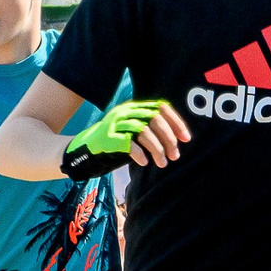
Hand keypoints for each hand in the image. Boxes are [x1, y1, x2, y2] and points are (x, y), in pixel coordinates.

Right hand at [62, 98, 188, 176]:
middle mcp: (125, 112)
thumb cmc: (116, 144)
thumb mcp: (134, 132)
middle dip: (169, 139)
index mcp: (134, 108)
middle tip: (175, 156)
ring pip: (144, 131)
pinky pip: (128, 143)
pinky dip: (140, 153)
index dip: (176, 122)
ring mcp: (115, 124)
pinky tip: (144, 162)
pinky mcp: (107, 138)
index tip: (186, 139)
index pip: (161, 108)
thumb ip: (151, 130)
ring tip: (162, 163)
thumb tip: (179, 139)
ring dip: (157, 149)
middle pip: (154, 120)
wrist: (85, 150)